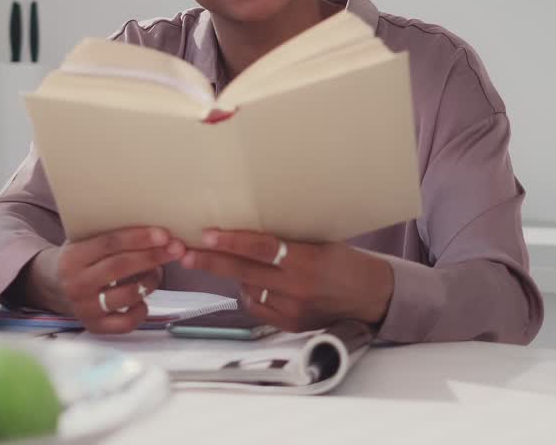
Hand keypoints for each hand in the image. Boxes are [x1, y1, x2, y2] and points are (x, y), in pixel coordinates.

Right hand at [36, 227, 184, 333]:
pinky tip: (144, 299)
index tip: (164, 234)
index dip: (139, 238)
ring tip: (158, 271)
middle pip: (121, 267)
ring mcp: (85, 308)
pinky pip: (126, 323)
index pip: (109, 244)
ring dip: (151, 281)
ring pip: (128, 294)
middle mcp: (76, 284)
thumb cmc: (83, 257)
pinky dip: (140, 311)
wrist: (55, 285)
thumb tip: (152, 226)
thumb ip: (109, 233)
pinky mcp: (95, 327)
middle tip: (176, 248)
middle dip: (153, 256)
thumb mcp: (85, 240)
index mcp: (73, 257)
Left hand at [181, 230, 393, 331]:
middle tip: (184, 252)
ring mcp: (292, 309)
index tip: (207, 234)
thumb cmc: (346, 262)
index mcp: (307, 260)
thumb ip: (286, 241)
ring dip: (232, 275)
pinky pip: (256, 306)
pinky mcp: (289, 324)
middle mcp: (298, 287)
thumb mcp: (320, 242)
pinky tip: (251, 282)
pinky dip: (249, 292)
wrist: (371, 297)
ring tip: (219, 260)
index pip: (262, 248)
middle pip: (244, 271)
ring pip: (247, 288)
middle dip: (211, 261)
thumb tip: (246, 231)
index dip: (232, 241)